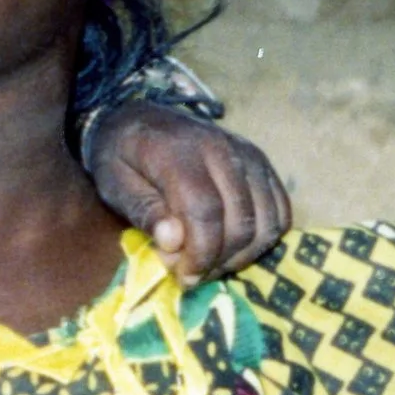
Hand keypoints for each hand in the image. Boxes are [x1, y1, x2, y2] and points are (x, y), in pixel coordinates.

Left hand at [85, 101, 289, 284]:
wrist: (137, 118)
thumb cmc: (120, 156)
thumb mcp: (113, 183)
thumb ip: (144, 212)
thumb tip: (174, 242)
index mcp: (178, 152)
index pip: (205, 212)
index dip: (200, 253)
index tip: (184, 276)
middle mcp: (221, 149)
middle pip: (240, 221)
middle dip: (219, 260)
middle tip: (192, 273)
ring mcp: (247, 154)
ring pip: (267, 220)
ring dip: (243, 254)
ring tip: (211, 262)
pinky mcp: (260, 162)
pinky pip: (281, 210)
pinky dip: (264, 237)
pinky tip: (234, 247)